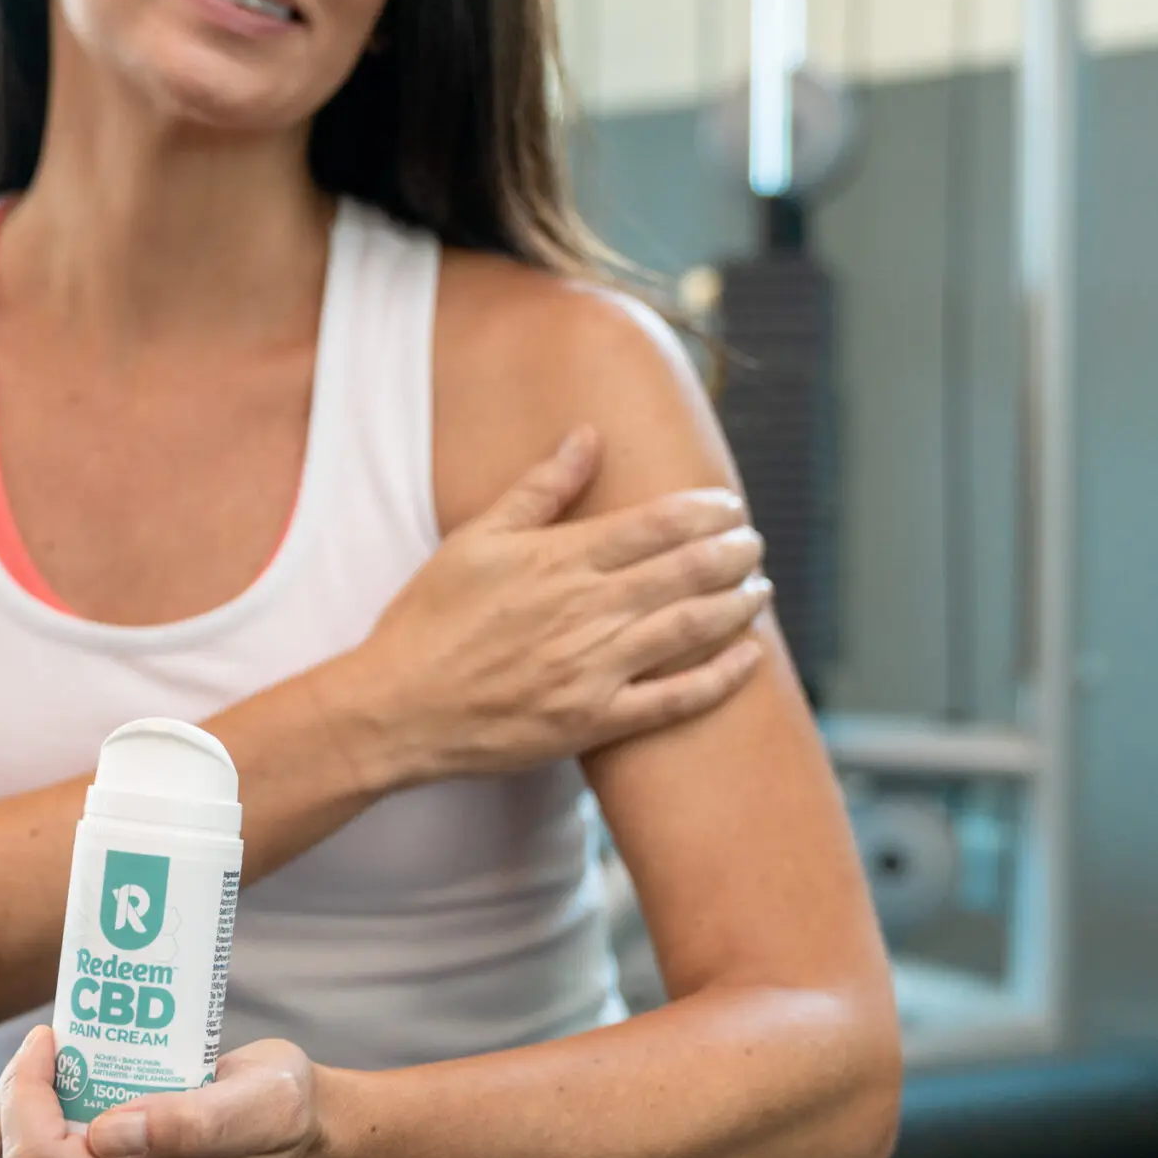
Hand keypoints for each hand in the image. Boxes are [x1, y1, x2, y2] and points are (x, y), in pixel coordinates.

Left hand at [0, 1027, 322, 1157]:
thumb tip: (106, 1137)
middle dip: (21, 1092)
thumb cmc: (283, 1111)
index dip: (27, 1091)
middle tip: (56, 1039)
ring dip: (27, 1106)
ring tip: (65, 1060)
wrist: (299, 1149)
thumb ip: (195, 1124)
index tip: (52, 1037)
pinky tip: (74, 1090)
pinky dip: (41, 1122)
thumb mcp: (266, 1101)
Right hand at [343, 426, 770, 780]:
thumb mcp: (474, 539)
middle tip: (753, 542)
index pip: (656, 525)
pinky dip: (719, 678)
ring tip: (760, 588)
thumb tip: (587, 436)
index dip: (704, 511)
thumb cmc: (429, 619)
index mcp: (560, 561)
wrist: (398, 707)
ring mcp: (595, 669)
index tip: (729, 503)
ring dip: (736, 604)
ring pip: (690, 628)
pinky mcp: (594, 721)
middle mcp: (586, 611)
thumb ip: (538, 489)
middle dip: (732, 552)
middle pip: (685, 571)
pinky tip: (748, 659)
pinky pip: (675, 700)